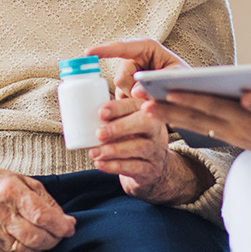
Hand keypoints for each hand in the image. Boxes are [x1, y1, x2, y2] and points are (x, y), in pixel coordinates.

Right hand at [0, 166, 75, 251]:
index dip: (59, 225)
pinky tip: (27, 247)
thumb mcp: (24, 181)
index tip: (69, 227)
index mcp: (10, 189)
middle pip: (34, 236)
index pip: (40, 214)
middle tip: (59, 234)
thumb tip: (66, 221)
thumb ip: (46, 201)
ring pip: (23, 251)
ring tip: (42, 238)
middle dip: (53, 239)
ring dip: (39, 249)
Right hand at [84, 39, 188, 98]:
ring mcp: (128, 72)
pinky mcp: (126, 85)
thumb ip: (157, 81)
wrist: (185, 90)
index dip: (104, 50)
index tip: (88, 53)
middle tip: (150, 98)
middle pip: (120, 77)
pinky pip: (120, 97)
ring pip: (119, 90)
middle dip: (132, 91)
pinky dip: (130, 104)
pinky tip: (141, 104)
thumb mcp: (176, 76)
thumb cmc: (183, 77)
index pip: (122, 48)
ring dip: (132, 99)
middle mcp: (134, 57)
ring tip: (151, 99)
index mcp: (146, 47)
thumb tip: (135, 92)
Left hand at [89, 96, 212, 204]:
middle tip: (99, 133)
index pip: (136, 104)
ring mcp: (155, 149)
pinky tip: (100, 163)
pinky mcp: (150, 169)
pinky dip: (114, 166)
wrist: (154, 166)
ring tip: (94, 152)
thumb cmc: (136, 135)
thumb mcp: (131, 116)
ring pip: (138, 147)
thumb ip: (121, 101)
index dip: (119, 107)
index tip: (101, 112)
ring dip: (113, 150)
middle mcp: (156, 128)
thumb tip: (106, 81)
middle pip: (144, 123)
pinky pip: (134, 167)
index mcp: (149, 110)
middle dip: (119, 127)